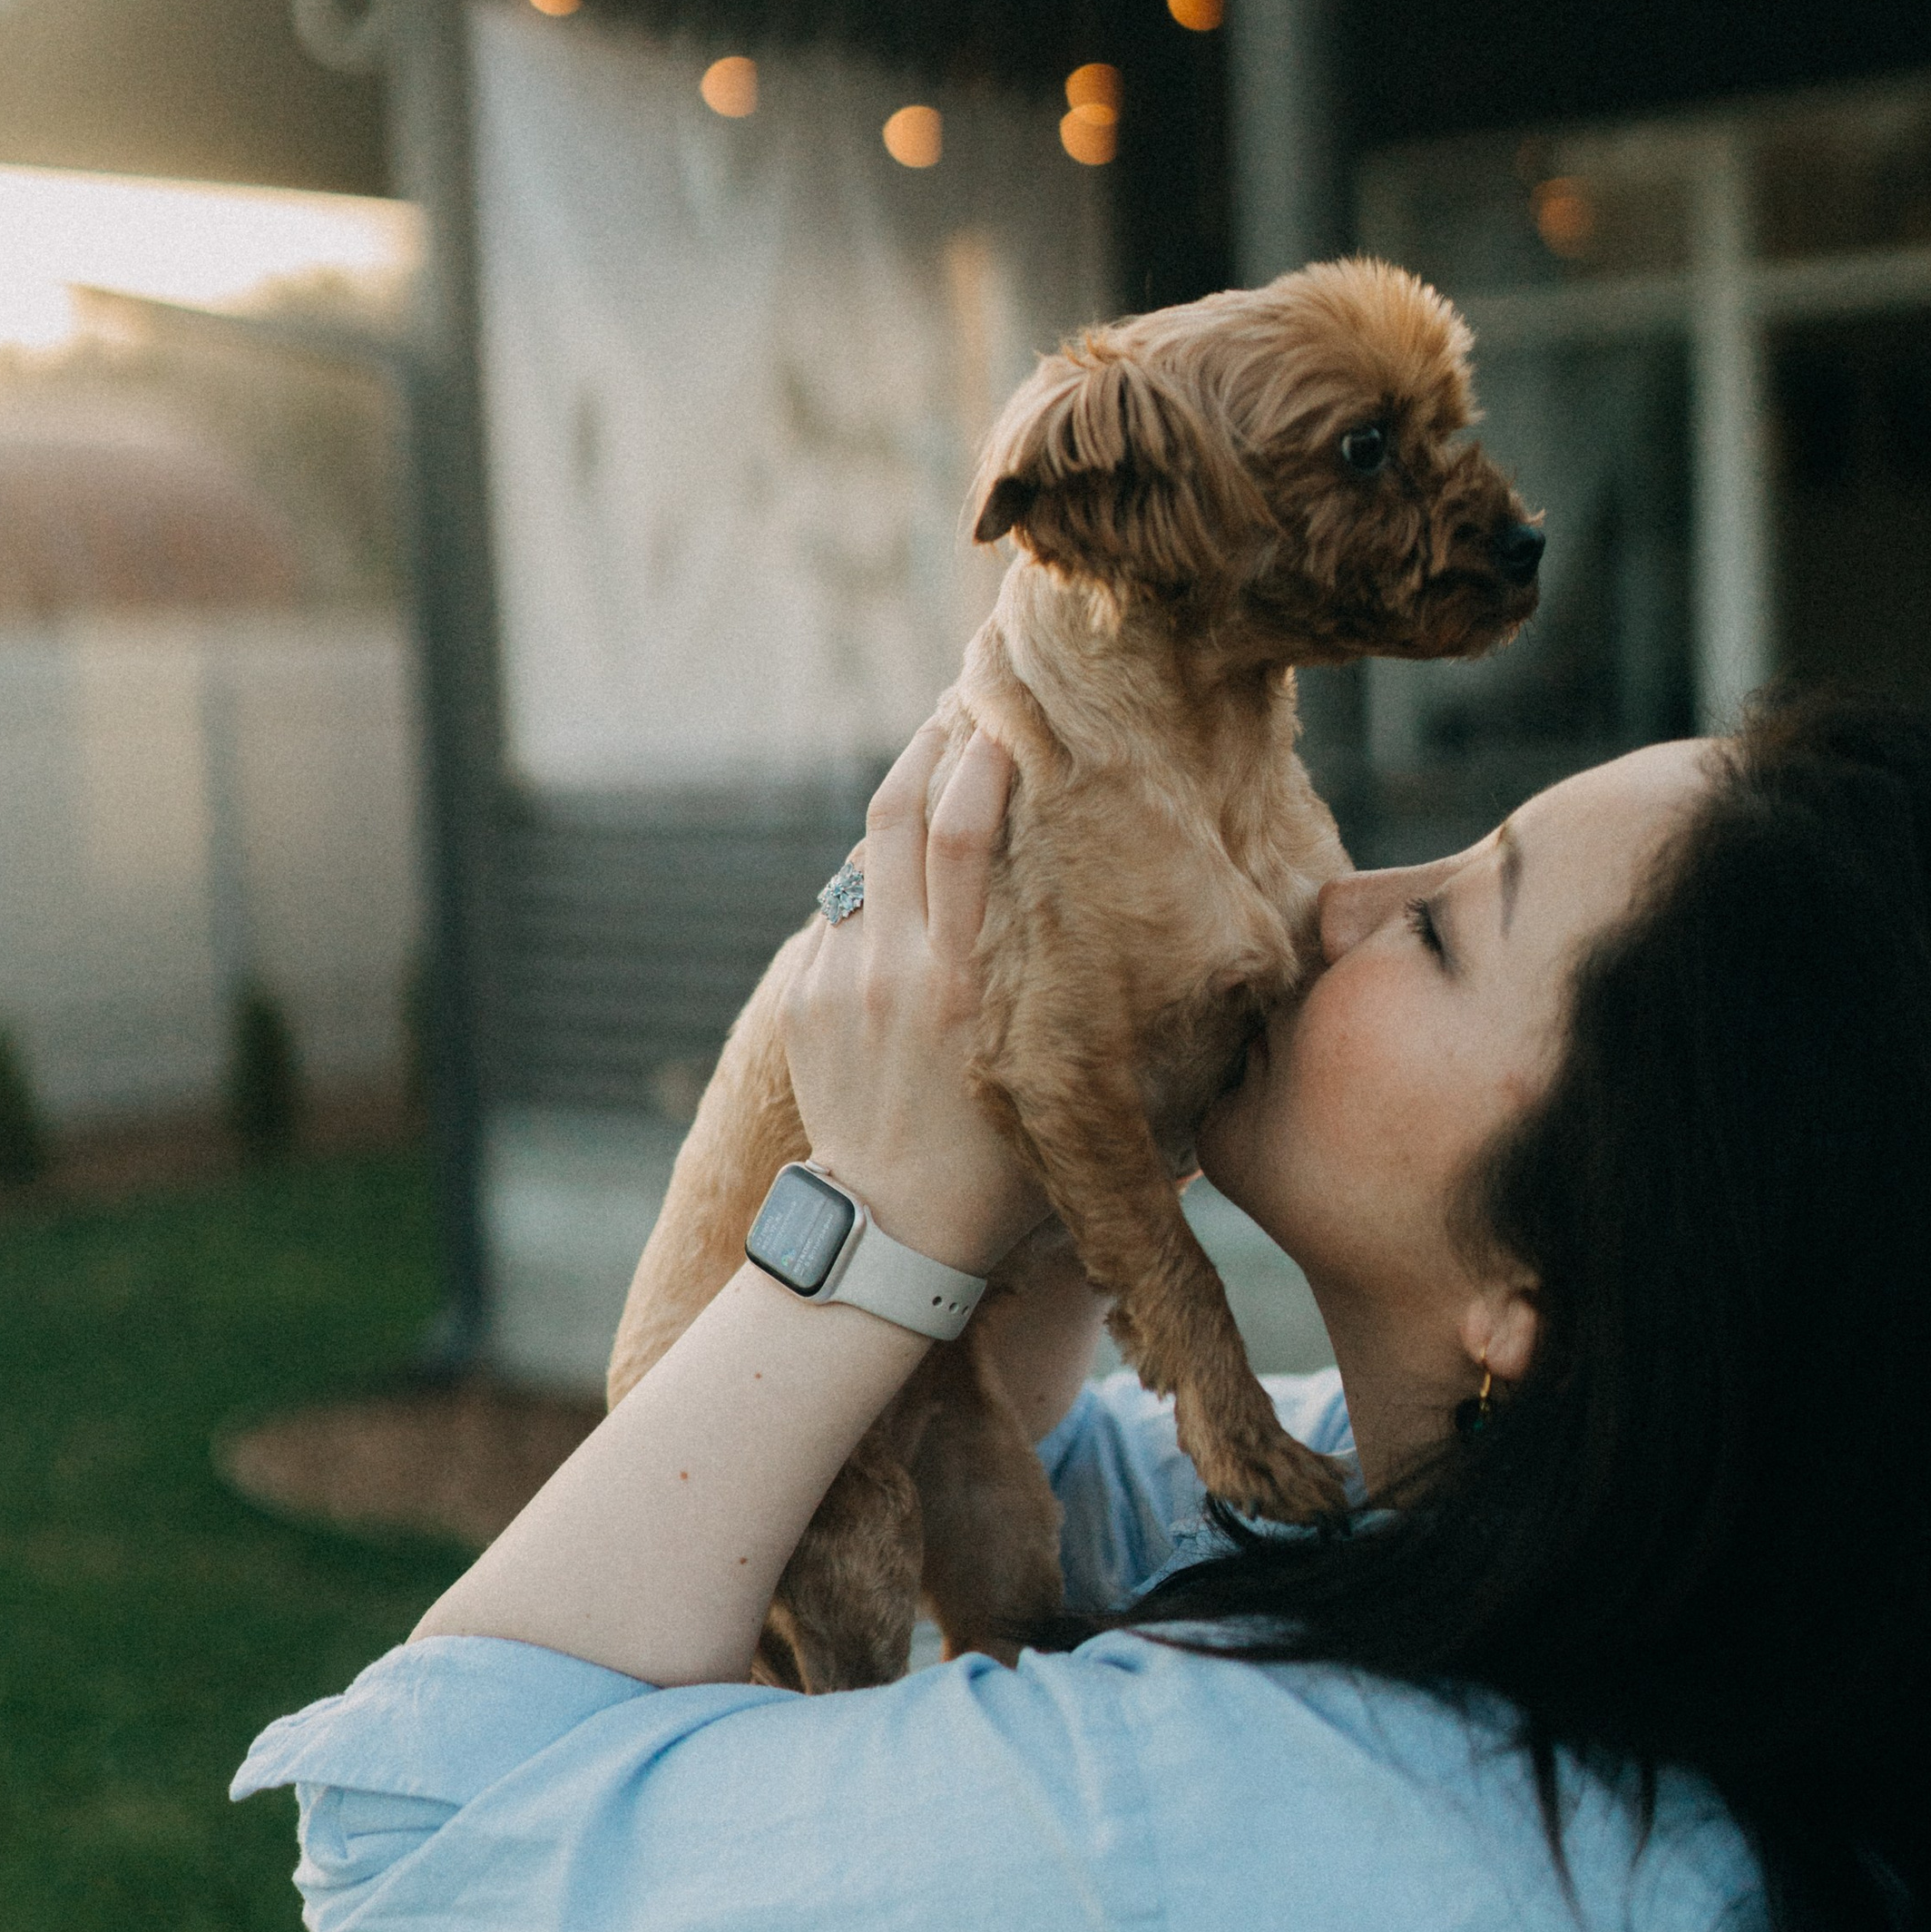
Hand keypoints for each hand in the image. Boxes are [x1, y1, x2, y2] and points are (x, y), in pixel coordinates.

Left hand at [779, 718, 1048, 1275]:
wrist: (891, 1236)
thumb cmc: (1004, 1168)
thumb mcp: (1060, 1076)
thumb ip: (1077, 992)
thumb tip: (1125, 916)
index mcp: (968, 982)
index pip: (962, 828)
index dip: (981, 753)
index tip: (1007, 705)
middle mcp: (897, 967)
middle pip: (900, 810)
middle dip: (932, 740)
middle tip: (966, 695)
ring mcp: (840, 978)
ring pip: (866, 855)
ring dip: (903, 799)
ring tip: (940, 757)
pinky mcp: (805, 996)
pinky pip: (843, 912)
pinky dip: (877, 881)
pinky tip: (909, 870)